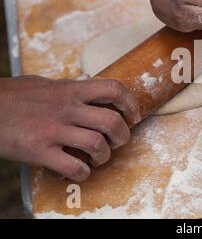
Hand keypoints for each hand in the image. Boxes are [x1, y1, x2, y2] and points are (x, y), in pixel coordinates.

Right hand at [0, 76, 140, 181]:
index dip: (131, 103)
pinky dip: (82, 173)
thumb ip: (68, 86)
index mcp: (70, 89)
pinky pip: (74, 167)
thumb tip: (88, 85)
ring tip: (98, 157)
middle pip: (112, 122)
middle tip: (119, 141)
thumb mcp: (43, 83)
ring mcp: (54, 130)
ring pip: (97, 146)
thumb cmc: (12, 95)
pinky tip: (79, 170)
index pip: (114, 89)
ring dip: (104, 156)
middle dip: (123, 135)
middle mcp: (66, 108)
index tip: (134, 115)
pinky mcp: (40, 152)